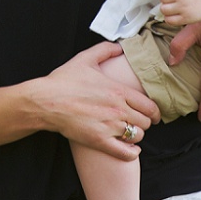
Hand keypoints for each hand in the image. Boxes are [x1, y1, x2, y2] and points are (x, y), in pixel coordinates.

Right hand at [37, 42, 160, 160]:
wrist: (45, 101)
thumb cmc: (63, 81)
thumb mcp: (85, 59)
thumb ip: (105, 50)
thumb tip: (119, 46)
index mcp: (118, 91)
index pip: (149, 106)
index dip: (155, 112)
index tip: (153, 115)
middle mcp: (118, 109)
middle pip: (146, 122)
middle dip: (145, 123)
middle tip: (139, 122)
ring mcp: (109, 126)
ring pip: (137, 136)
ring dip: (136, 135)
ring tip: (130, 133)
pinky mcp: (99, 141)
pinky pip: (125, 152)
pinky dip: (132, 153)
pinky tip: (131, 149)